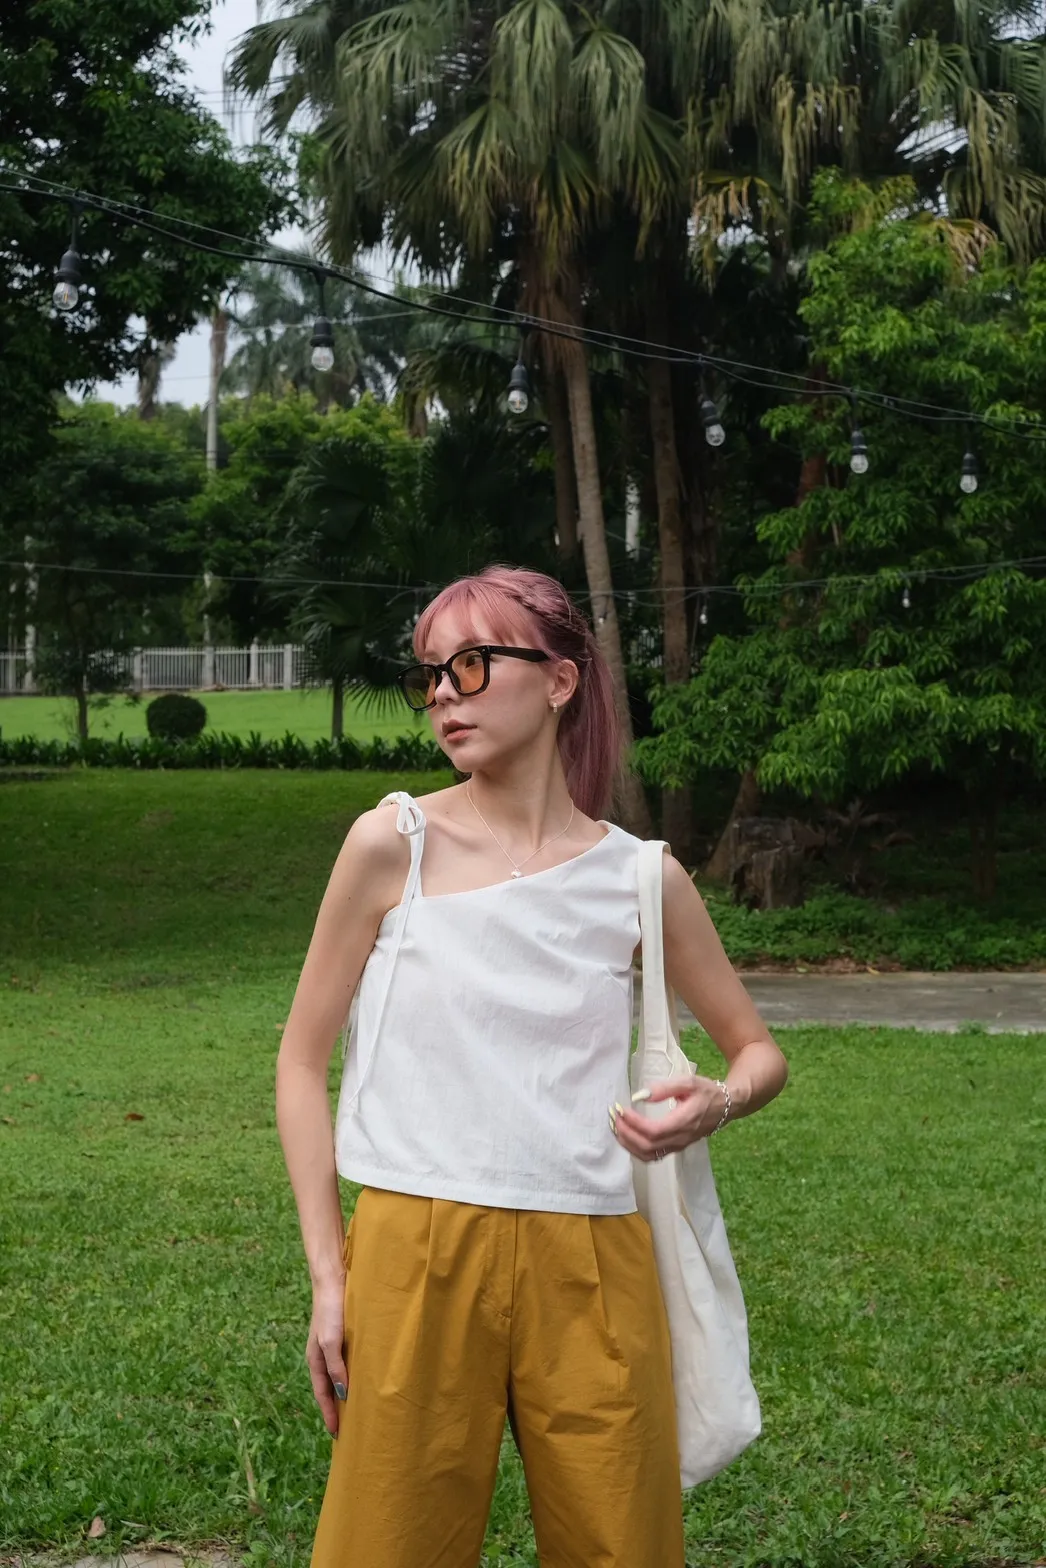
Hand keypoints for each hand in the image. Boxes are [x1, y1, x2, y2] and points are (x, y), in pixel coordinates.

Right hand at [306, 1276, 347, 1436]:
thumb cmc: (330, 1310)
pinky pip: (345, 1364)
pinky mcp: (342, 1336)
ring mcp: (331, 1346)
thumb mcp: (331, 1341)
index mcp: (315, 1360)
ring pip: (337, 1377)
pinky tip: (361, 1379)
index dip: (329, 1414)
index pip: (322, 1395)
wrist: (333, 1280)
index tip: (336, 1435)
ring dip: (343, 1394)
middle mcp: (322, 1356)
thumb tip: (342, 1394)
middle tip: (346, 1428)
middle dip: (335, 1408)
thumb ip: (335, 1367)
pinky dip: (350, 1377)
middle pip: (328, 1389)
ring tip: (355, 1409)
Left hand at [610, 1075, 727, 1160]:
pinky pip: (653, 1156)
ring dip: (628, 1144)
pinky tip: (627, 1137)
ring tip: (616, 1127)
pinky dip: (636, 1150)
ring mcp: (679, 1145)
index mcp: (684, 1121)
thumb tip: (640, 1096)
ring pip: (649, 1155)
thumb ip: (664, 1088)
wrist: (726, 1106)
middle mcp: (681, 1138)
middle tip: (614, 1117)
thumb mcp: (688, 1082)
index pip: (654, 1131)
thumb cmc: (706, 1092)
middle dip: (626, 1133)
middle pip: (648, 1146)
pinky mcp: (676, 1147)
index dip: (634, 1123)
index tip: (621, 1109)